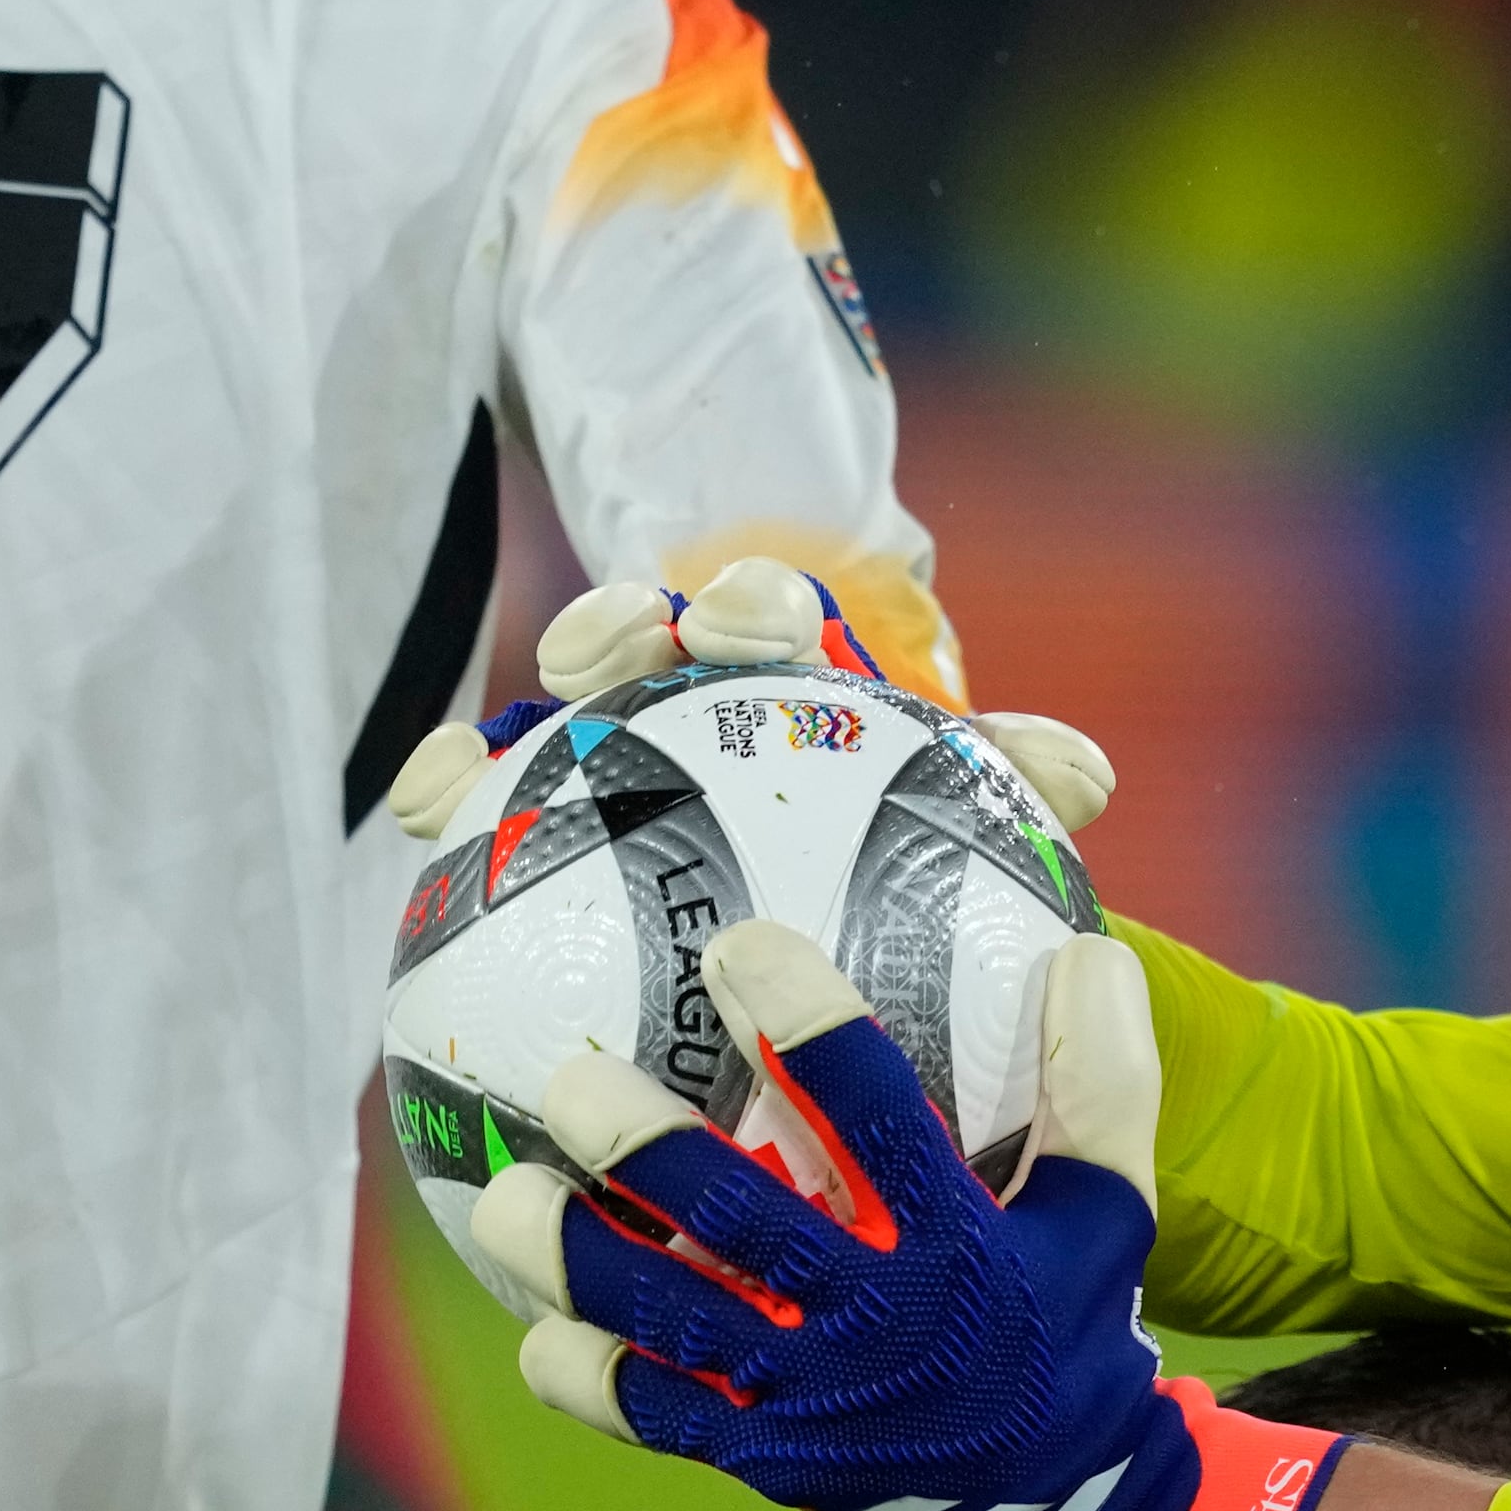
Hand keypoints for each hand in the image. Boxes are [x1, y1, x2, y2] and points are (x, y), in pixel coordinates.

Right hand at [377, 552, 1118, 842]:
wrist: (836, 902)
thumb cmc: (903, 843)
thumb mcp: (958, 814)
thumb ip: (1012, 785)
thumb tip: (1088, 780)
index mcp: (790, 679)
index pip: (767, 619)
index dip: (744, 608)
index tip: (735, 631)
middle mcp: (692, 695)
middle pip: (645, 639)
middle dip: (615, 628)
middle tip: (597, 659)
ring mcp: (606, 745)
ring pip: (547, 706)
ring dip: (504, 721)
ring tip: (468, 762)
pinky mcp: (535, 803)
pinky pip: (482, 791)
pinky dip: (448, 783)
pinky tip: (422, 810)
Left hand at [468, 918, 1344, 1510]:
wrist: (1063, 1506)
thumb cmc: (1069, 1325)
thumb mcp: (1110, 1207)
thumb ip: (1100, 1080)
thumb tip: (1088, 948)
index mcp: (956, 1241)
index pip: (877, 1114)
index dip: (807, 1024)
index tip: (739, 946)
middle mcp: (873, 1318)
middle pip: (738, 1218)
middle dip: (643, 1145)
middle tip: (572, 1078)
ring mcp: (808, 1396)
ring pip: (665, 1320)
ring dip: (574, 1256)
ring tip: (505, 1198)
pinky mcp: (763, 1455)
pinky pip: (651, 1414)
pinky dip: (585, 1374)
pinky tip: (540, 1329)